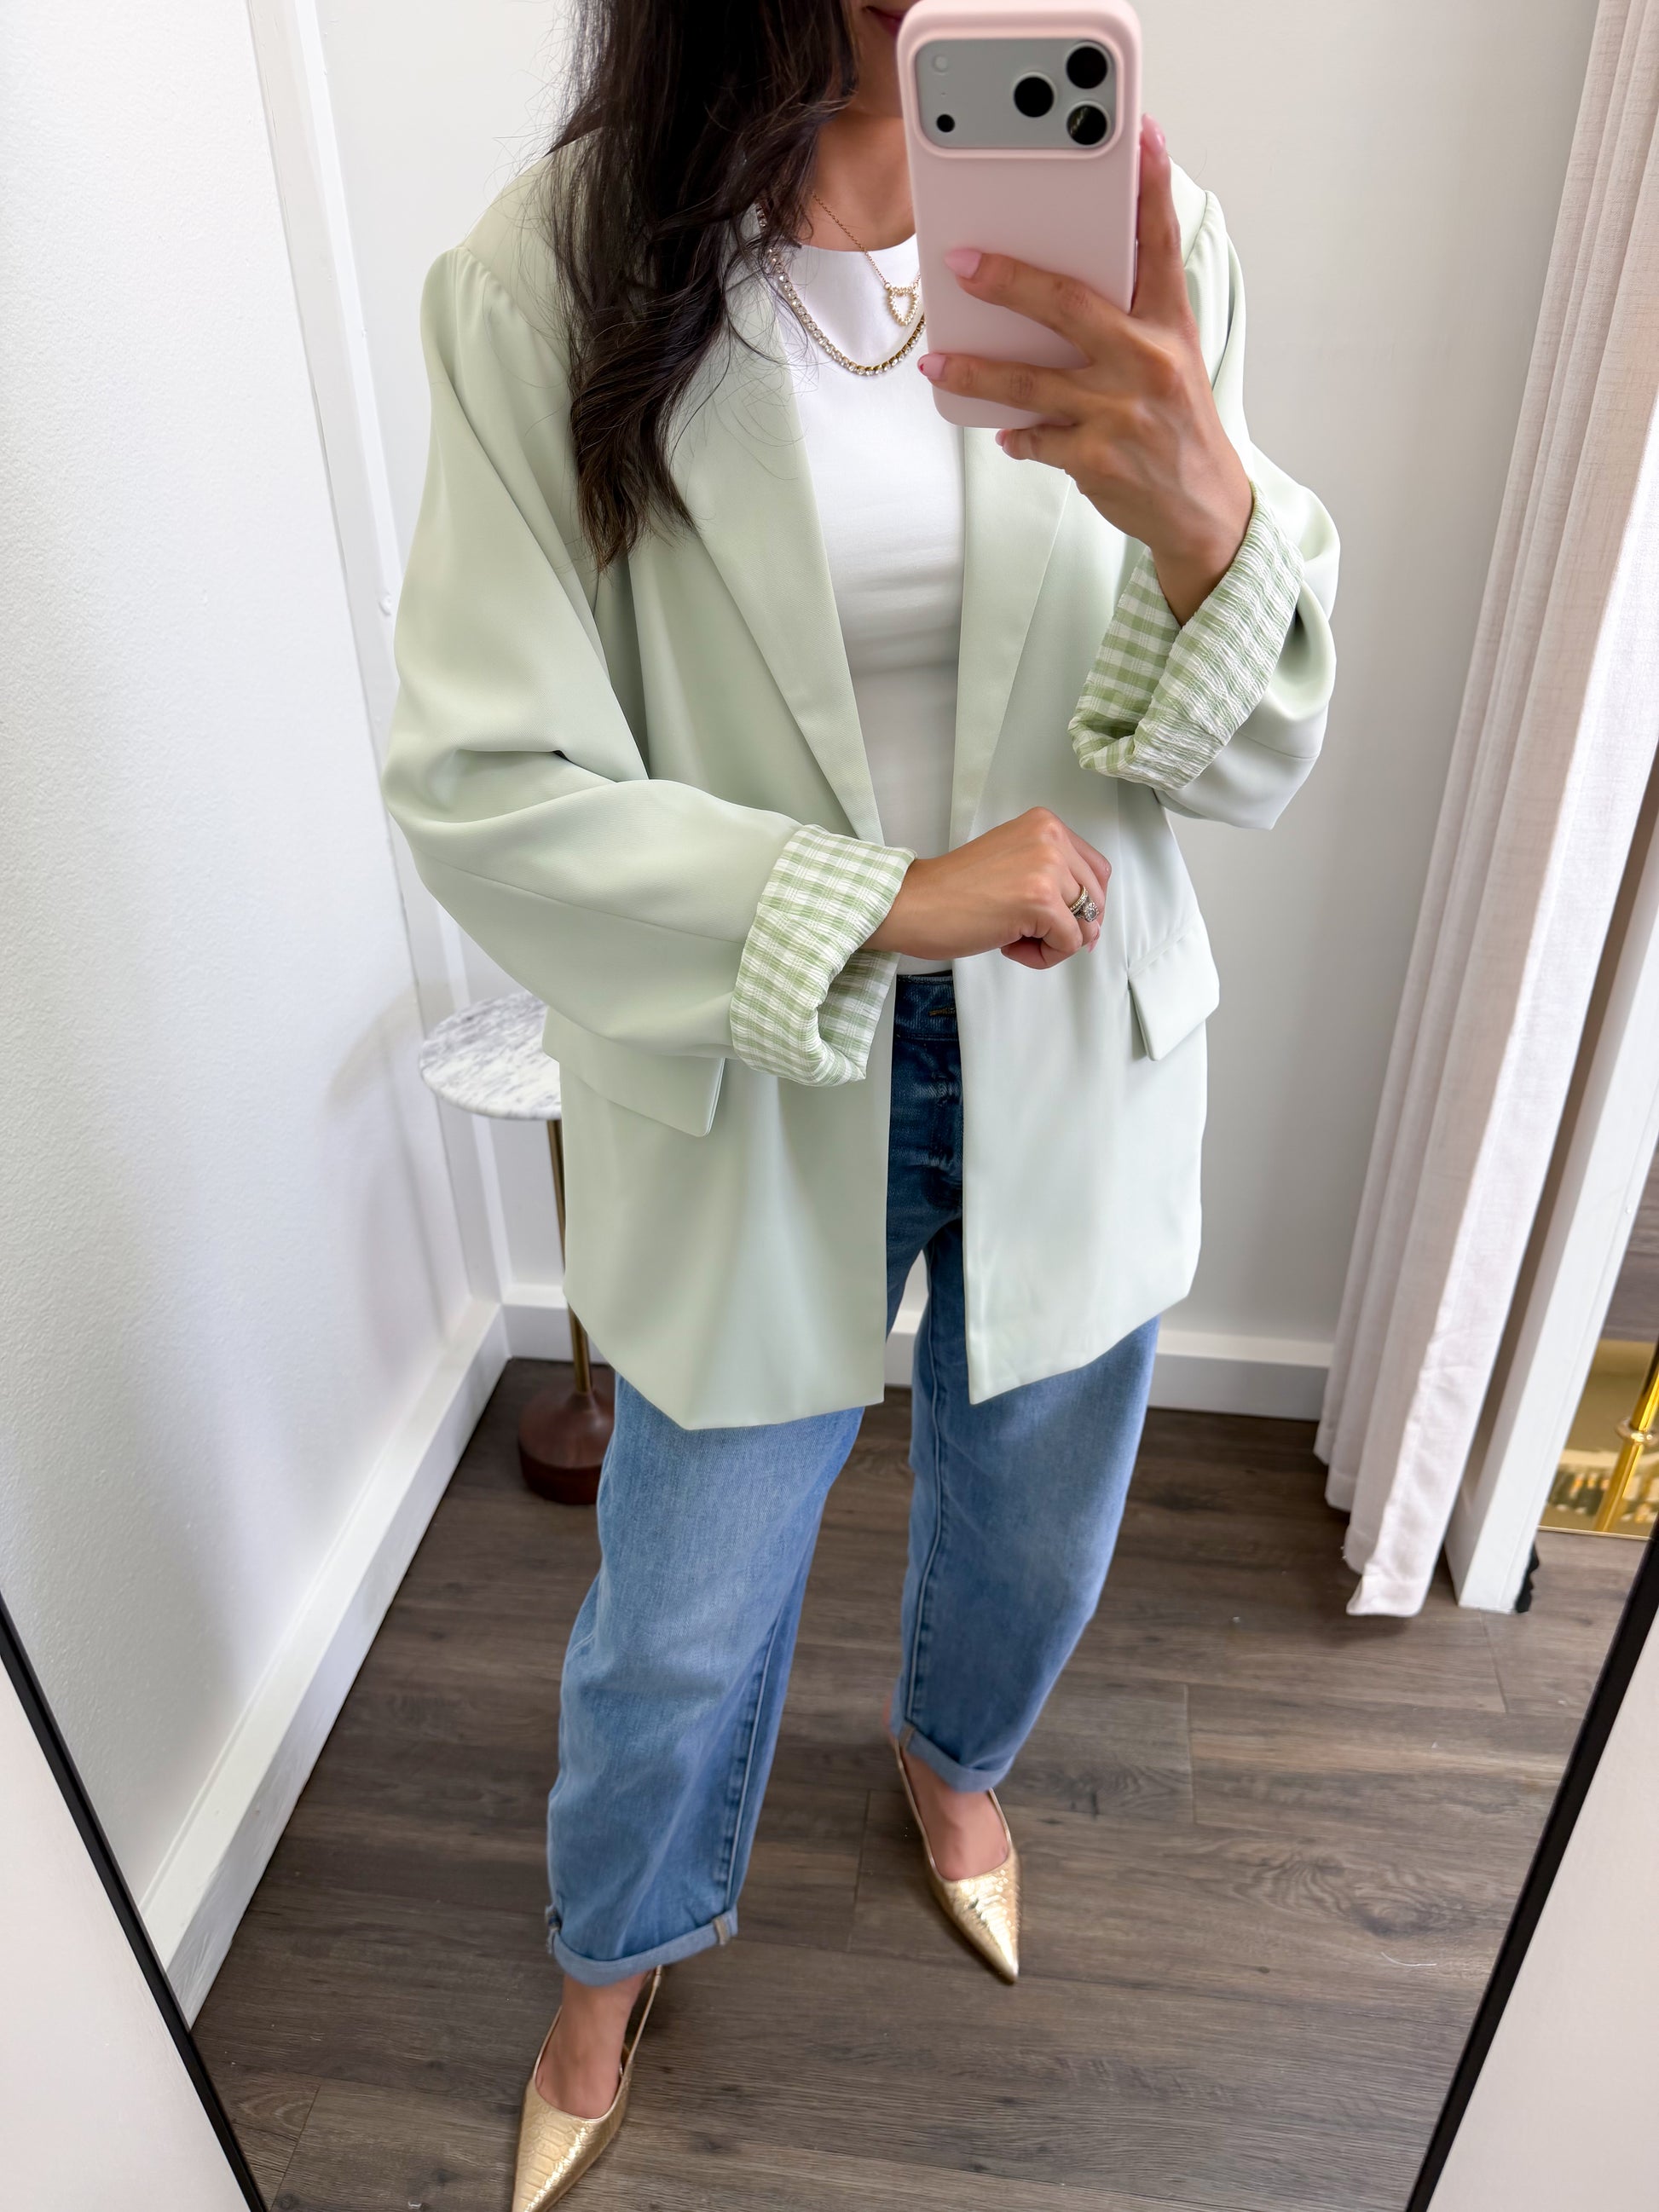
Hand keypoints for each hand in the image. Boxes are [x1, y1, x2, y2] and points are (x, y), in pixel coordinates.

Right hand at [865, 808, 1109, 970]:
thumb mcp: (1014, 864)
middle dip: (1069, 927)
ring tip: (1013, 937)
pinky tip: (1009, 945)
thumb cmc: (951, 892)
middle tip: (1028, 933)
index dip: (1083, 905)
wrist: (913, 903)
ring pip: (1085, 925)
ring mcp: (1048, 868)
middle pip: (1096, 899)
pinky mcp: (1041, 900)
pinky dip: (1043, 956)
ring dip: (1052, 943)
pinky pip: (1069, 943)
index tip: (1057, 920)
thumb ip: (1053, 878)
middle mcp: (1051, 838)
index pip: (1097, 871)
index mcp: (1045, 824)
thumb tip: (1093, 925)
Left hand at [917, 114, 1252, 623]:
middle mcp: (1148, 361)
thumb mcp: (1172, 358)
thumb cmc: (1177, 423)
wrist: (1203, 507)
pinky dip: (1017, 435)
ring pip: (1031, 382)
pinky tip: (1005, 432)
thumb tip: (1060, 284)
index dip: (1151, 188)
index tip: (1143, 135)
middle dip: (1010, 281)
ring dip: (975, 373)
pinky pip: (1035, 438)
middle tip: (962, 263)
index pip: (1161, 245)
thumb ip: (1130, 316)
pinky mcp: (1097, 458)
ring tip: (936, 364)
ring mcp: (1120, 412)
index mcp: (1169, 326)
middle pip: (1069, 306)